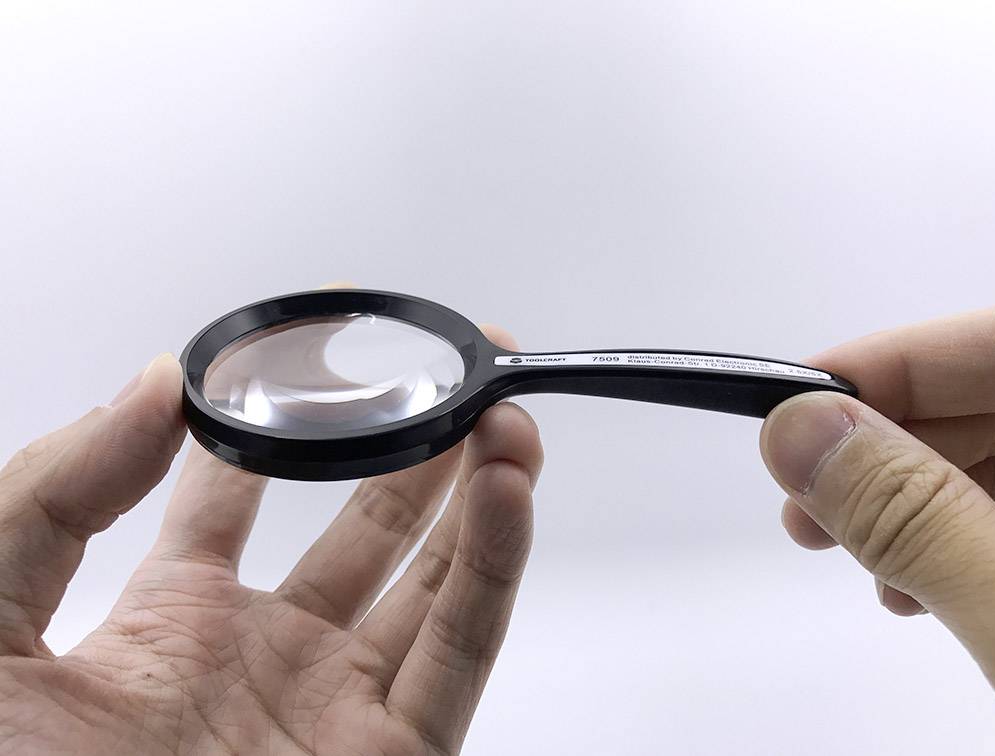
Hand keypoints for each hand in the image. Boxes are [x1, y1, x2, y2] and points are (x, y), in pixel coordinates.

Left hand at [0, 324, 542, 753]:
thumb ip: (48, 495)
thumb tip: (149, 385)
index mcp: (169, 624)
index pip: (237, 496)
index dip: (278, 419)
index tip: (322, 351)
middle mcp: (266, 660)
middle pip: (364, 532)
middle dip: (413, 448)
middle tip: (455, 376)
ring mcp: (337, 712)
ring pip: (432, 584)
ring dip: (477, 496)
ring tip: (505, 416)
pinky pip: (460, 651)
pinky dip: (493, 566)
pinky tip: (506, 489)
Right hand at [759, 304, 994, 699]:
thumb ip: (913, 516)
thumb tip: (800, 432)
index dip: (888, 360)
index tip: (791, 399)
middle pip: (988, 396)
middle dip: (882, 443)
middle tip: (801, 496)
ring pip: (992, 451)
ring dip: (905, 499)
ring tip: (847, 553)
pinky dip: (948, 538)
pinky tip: (914, 583)